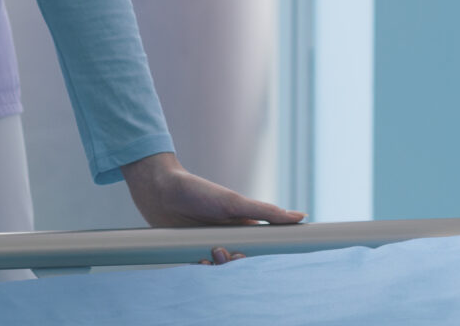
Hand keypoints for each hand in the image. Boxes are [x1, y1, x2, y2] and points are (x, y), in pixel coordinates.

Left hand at [120, 152, 304, 265]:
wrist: (159, 190)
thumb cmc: (197, 191)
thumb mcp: (233, 202)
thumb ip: (266, 212)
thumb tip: (300, 216)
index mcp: (243, 224)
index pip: (261, 246)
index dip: (263, 255)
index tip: (260, 257)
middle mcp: (228, 235)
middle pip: (241, 260)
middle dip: (236, 262)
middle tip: (225, 252)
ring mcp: (209, 244)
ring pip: (222, 267)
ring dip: (218, 266)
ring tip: (210, 254)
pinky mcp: (190, 251)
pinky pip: (201, 268)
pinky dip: (202, 268)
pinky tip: (199, 260)